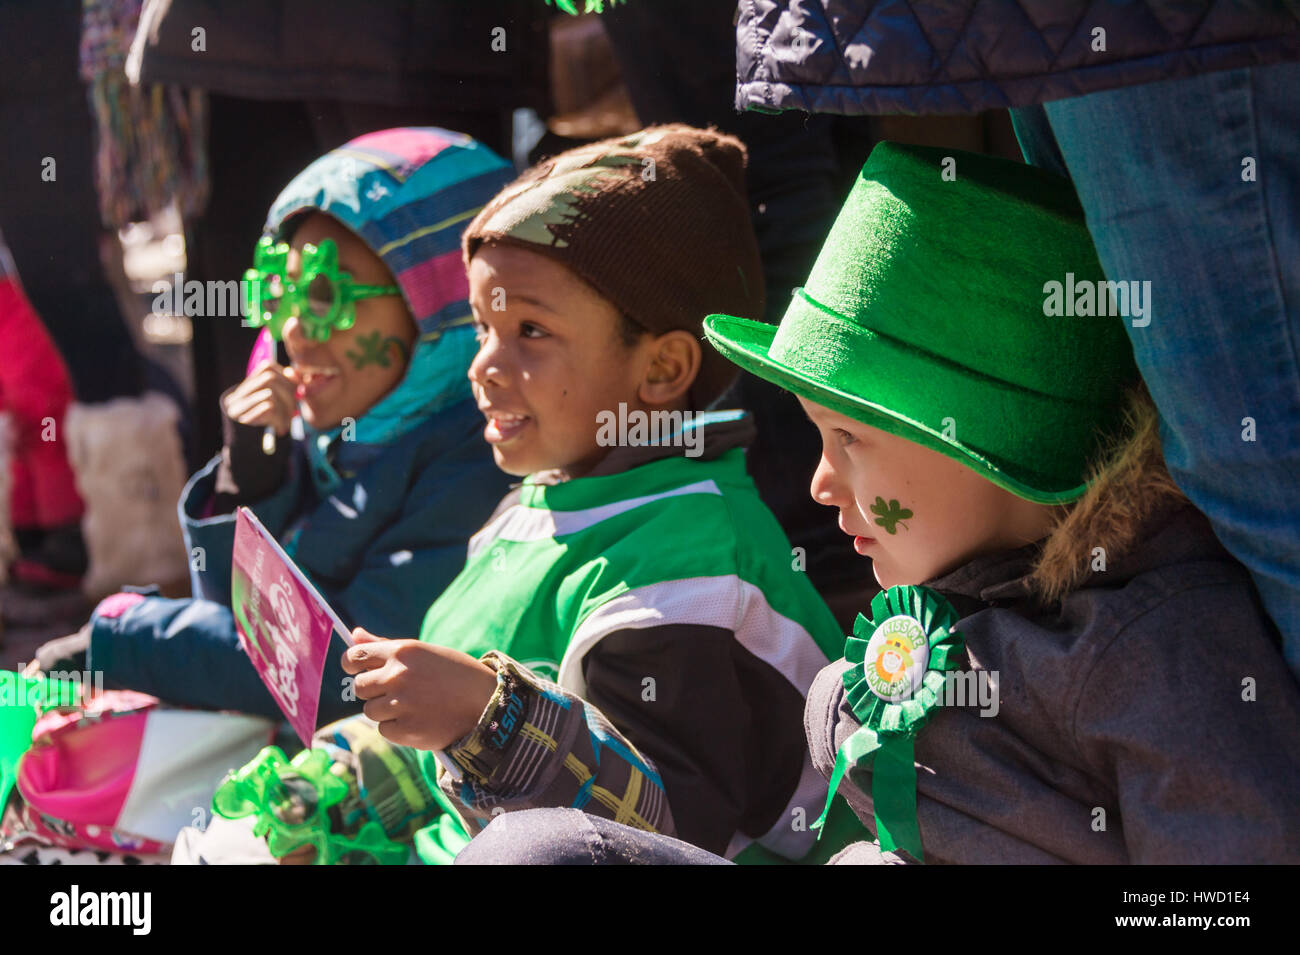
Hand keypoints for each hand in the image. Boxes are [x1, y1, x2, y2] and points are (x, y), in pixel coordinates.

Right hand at [221, 360, 297, 435]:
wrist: (250, 459)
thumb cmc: (268, 433)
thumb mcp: (277, 408)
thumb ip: (284, 389)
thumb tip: (292, 371)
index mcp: (244, 391)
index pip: (267, 367)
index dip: (287, 377)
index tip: (297, 393)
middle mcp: (236, 396)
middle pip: (269, 378)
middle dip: (289, 393)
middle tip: (294, 411)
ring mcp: (235, 408)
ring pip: (270, 392)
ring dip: (286, 409)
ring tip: (286, 423)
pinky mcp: (240, 420)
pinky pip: (269, 408)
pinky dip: (281, 419)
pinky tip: (280, 430)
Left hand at [341, 629, 497, 750]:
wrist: (486, 704)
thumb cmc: (455, 674)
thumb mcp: (424, 653)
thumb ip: (386, 645)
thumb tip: (354, 634)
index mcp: (403, 651)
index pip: (356, 656)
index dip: (352, 664)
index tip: (356, 669)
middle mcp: (398, 676)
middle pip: (359, 687)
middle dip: (373, 690)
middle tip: (396, 691)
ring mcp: (401, 704)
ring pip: (370, 710)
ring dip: (385, 710)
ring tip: (413, 705)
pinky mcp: (406, 730)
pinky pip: (385, 729)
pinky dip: (397, 728)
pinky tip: (419, 719)